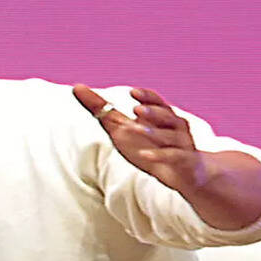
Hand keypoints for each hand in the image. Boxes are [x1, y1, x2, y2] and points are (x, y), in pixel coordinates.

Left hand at [73, 85, 208, 193]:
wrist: (183, 173)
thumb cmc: (148, 145)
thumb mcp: (121, 127)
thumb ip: (101, 108)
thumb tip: (77, 87)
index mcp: (161, 115)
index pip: (156, 101)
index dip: (147, 96)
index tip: (132, 92)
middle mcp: (174, 126)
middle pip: (166, 115)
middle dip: (152, 112)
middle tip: (137, 109)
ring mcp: (181, 144)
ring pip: (169, 136)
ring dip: (152, 132)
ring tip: (134, 129)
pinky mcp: (183, 162)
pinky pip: (173, 157)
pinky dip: (159, 155)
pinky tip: (144, 155)